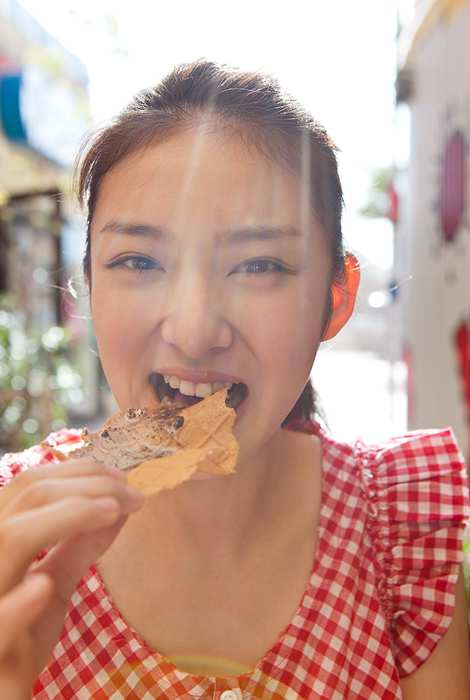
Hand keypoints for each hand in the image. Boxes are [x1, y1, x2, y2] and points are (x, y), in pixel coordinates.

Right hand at [0, 459, 144, 698]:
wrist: (0, 692)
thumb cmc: (21, 637)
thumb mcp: (53, 586)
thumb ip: (79, 546)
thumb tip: (120, 506)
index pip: (29, 486)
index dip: (78, 474)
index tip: (123, 481)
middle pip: (26, 499)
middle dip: (87, 486)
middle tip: (132, 496)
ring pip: (10, 537)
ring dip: (65, 516)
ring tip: (111, 512)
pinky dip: (18, 603)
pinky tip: (42, 587)